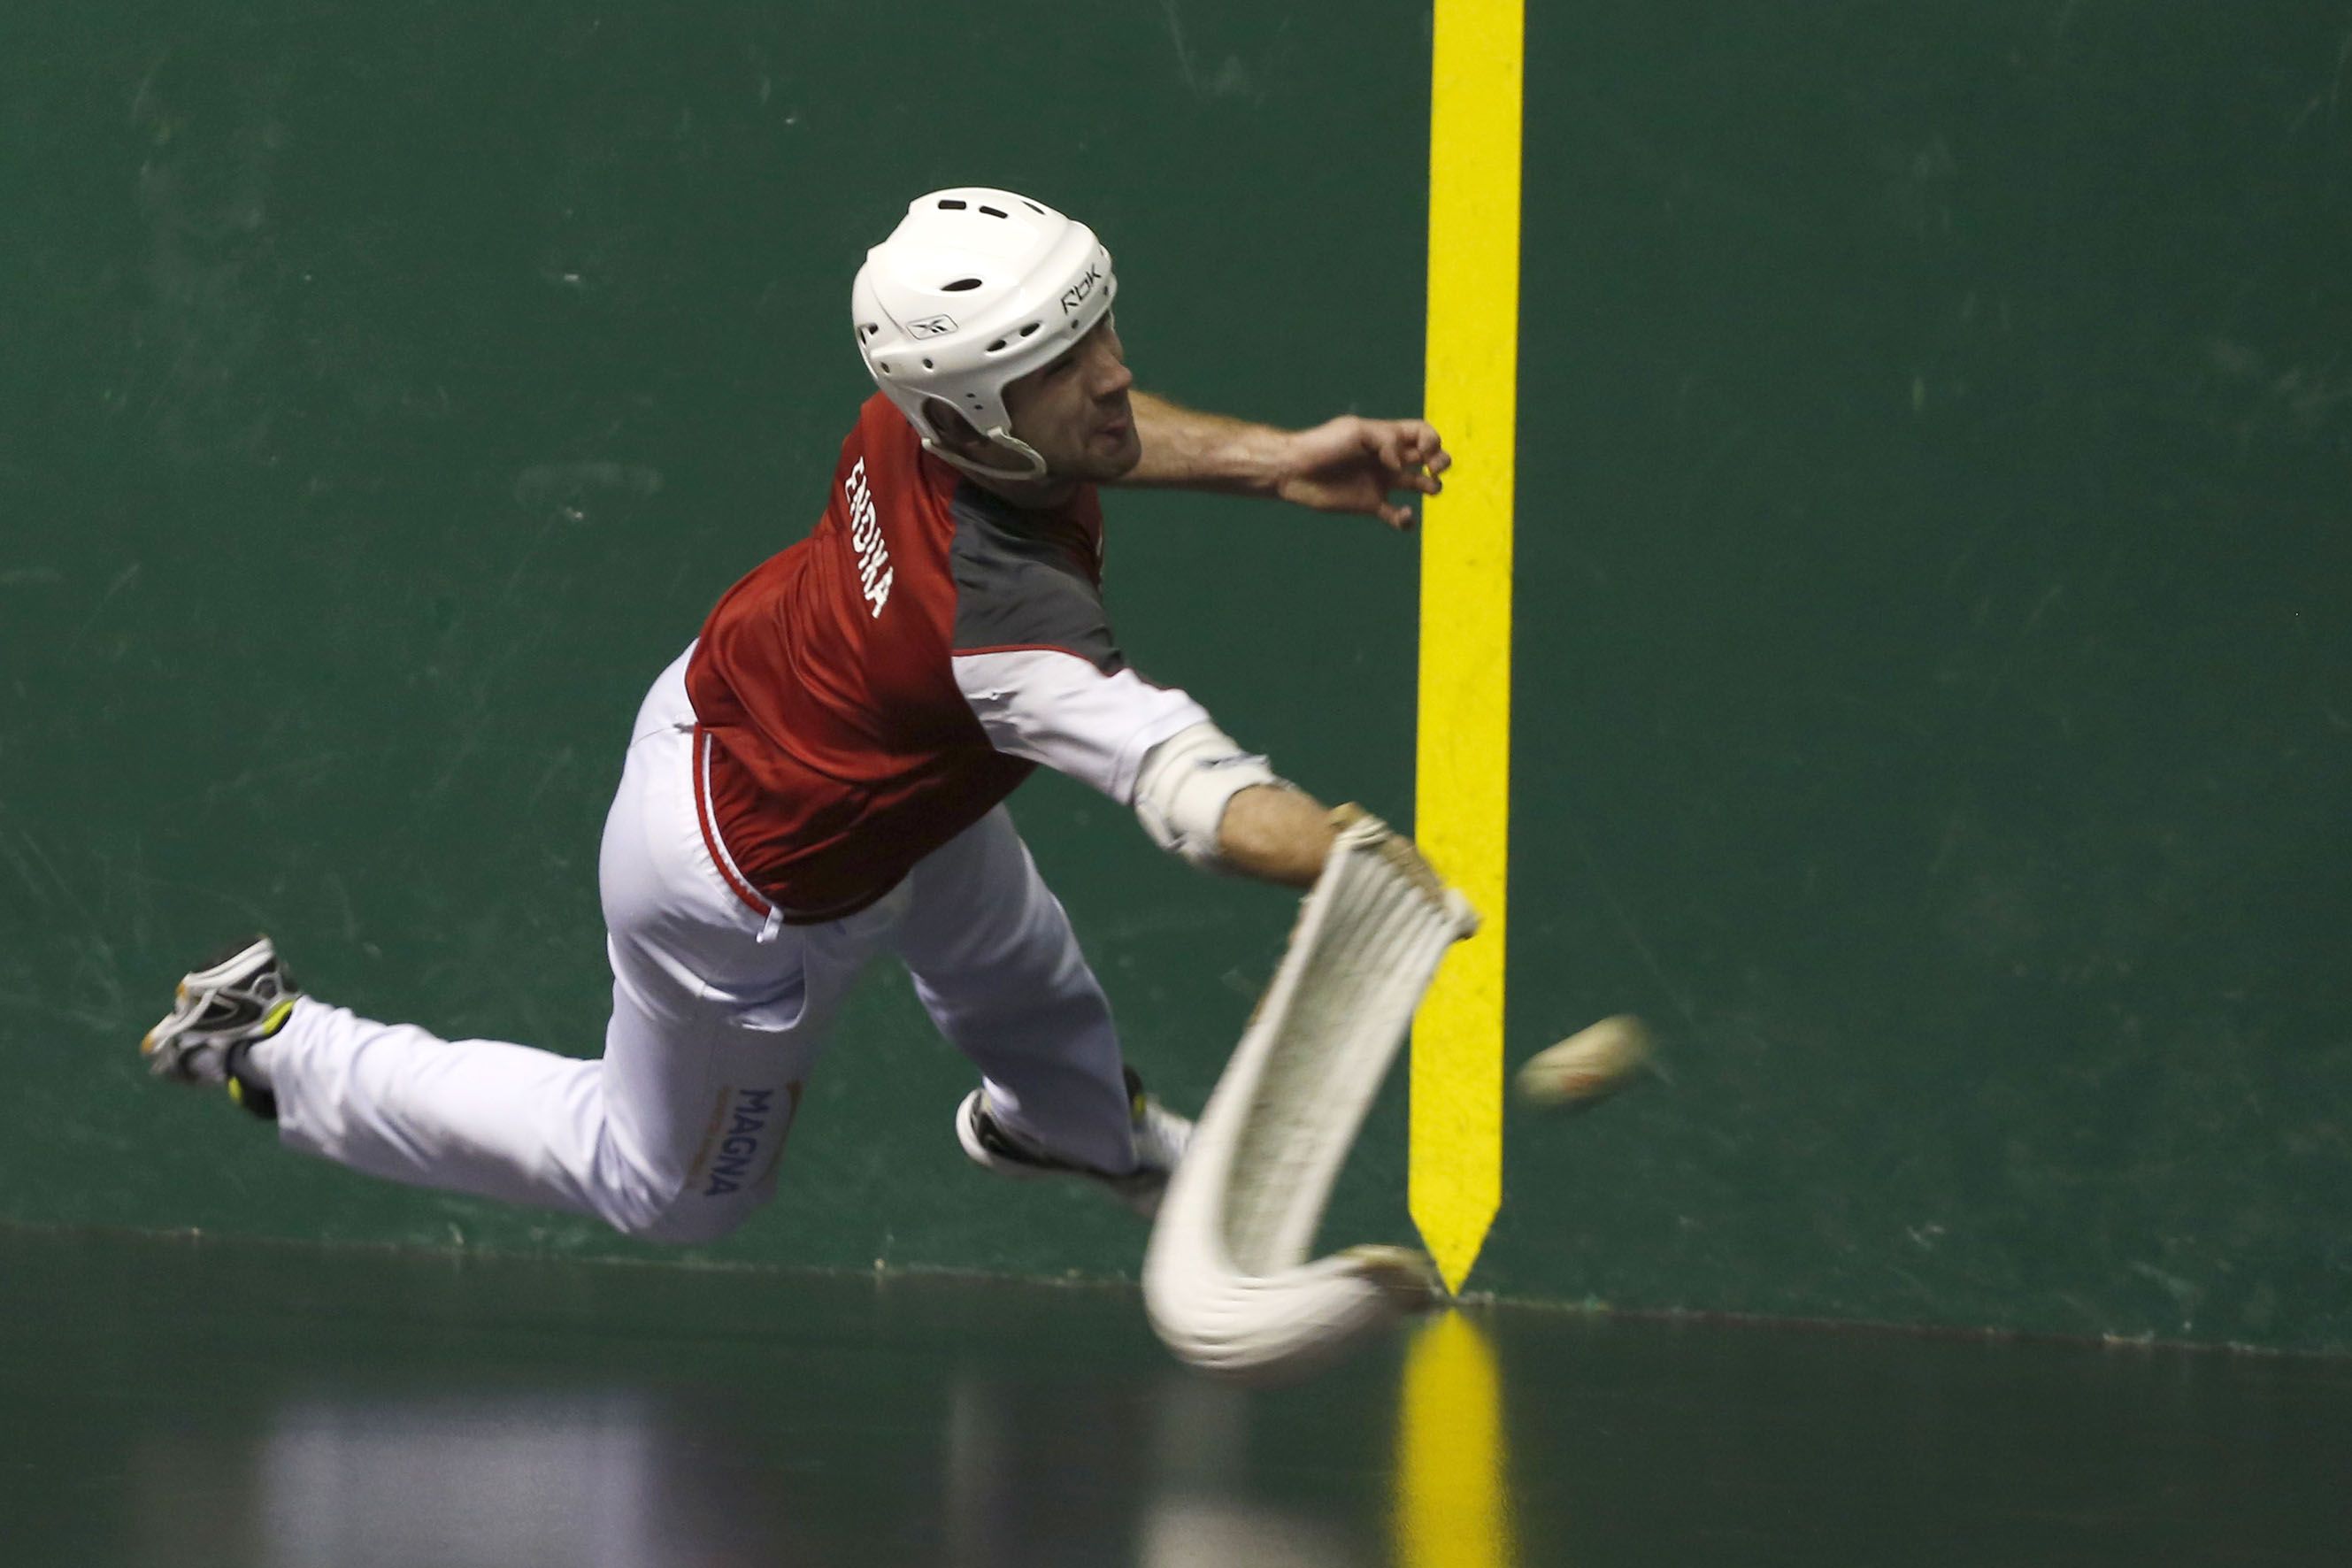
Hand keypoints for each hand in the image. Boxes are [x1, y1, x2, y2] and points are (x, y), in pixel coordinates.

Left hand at [1270, 416, 1450, 529]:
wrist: (1295, 470)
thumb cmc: (1322, 444)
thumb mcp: (1355, 431)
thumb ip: (1385, 440)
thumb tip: (1401, 462)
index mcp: (1387, 436)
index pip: (1422, 433)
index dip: (1432, 440)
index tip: (1418, 451)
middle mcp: (1388, 459)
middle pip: (1428, 457)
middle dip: (1441, 460)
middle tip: (1435, 468)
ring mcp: (1381, 482)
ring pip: (1419, 484)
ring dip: (1432, 487)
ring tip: (1430, 487)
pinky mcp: (1371, 505)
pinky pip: (1397, 516)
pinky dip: (1406, 520)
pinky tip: (1403, 516)